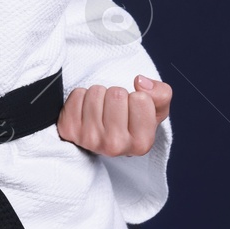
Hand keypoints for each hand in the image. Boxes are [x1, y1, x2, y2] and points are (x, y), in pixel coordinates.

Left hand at [57, 75, 172, 156]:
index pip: (141, 98)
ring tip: (101, 109)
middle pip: (117, 94)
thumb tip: (140, 82)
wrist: (102, 136)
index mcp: (141, 144)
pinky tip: (86, 111)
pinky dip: (82, 96)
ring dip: (99, 94)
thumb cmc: (131, 121)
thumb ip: (161, 94)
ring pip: (96, 92)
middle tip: (115, 109)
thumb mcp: (155, 109)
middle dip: (117, 94)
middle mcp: (115, 146)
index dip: (137, 97)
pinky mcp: (69, 130)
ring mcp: (90, 140)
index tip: (132, 110)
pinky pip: (77, 94)